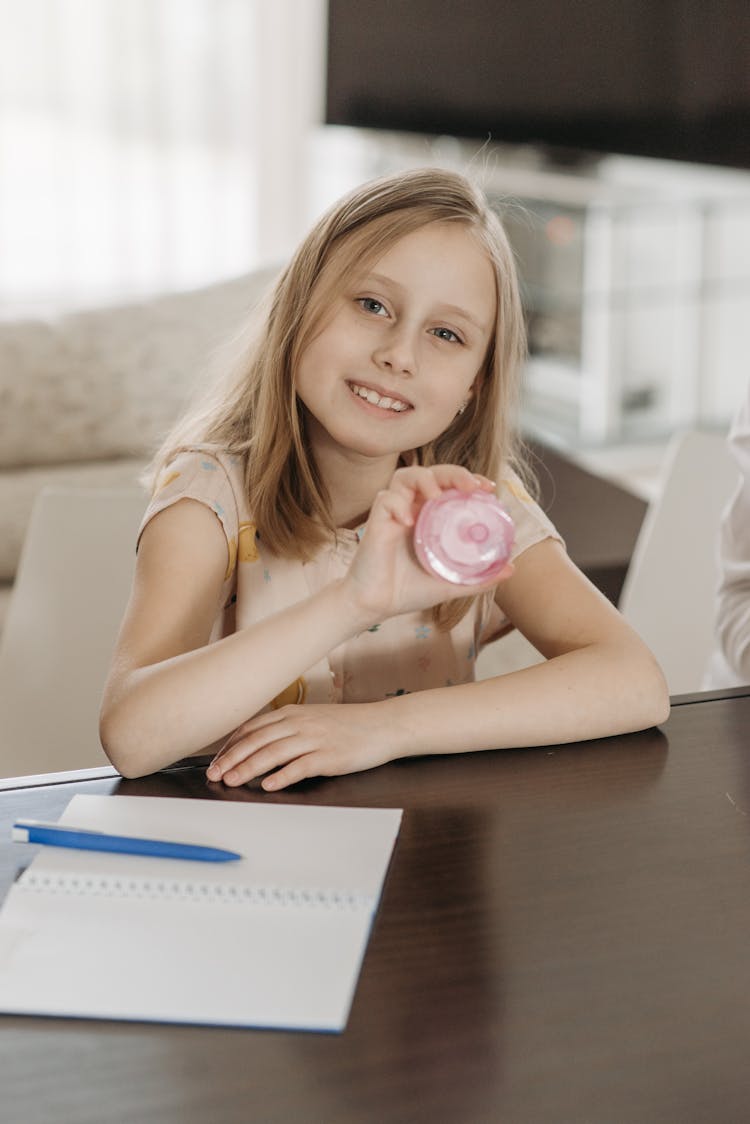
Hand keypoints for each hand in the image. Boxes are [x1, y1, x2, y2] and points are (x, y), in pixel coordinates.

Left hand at [205, 702, 392, 790]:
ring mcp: (314, 739)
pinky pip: (300, 766)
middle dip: (231, 758)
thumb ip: (287, 729)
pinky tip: (269, 786)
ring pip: (273, 753)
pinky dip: (282, 776)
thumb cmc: (348, 725)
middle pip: (257, 741)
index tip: (216, 761)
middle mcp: (299, 723)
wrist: (383, 725)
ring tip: (232, 781)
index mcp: (292, 714)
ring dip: (248, 768)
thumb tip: (259, 745)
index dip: (231, 745)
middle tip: (214, 775)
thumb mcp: (313, 719)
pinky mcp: (329, 756)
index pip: (252, 728)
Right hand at [341, 463, 512, 621]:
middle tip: (470, 487)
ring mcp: (393, 511)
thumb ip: (479, 577)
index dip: (469, 479)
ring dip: (424, 479)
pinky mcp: (375, 520)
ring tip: (436, 496)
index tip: (488, 487)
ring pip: (405, 476)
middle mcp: (412, 508)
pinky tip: (408, 522)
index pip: (450, 485)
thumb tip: (511, 568)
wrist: (376, 606)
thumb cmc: (408, 591)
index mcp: (430, 516)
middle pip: (432, 473)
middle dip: (453, 473)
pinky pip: (386, 499)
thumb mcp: (450, 584)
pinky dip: (398, 505)